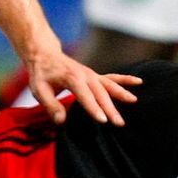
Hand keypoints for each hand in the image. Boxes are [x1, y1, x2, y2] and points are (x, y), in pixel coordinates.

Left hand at [22, 48, 136, 125]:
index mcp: (71, 78)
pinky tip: (139, 82)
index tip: (103, 120)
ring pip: (109, 85)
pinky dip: (125, 79)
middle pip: (100, 93)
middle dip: (110, 108)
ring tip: (134, 102)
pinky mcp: (95, 75)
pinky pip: (112, 77)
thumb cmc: (41, 74)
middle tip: (119, 123)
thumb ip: (50, 105)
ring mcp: (91, 74)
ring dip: (121, 94)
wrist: (45, 54)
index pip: (84, 95)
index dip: (93, 108)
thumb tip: (61, 121)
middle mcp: (84, 75)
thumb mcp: (38, 89)